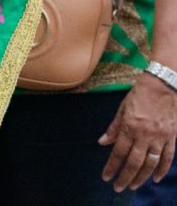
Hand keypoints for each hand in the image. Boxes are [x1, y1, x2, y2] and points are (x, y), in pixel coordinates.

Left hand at [100, 72, 176, 190]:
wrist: (163, 85)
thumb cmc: (140, 94)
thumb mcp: (122, 108)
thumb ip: (114, 127)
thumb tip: (102, 143)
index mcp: (129, 127)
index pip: (118, 152)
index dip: (112, 167)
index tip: (106, 177)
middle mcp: (145, 135)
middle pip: (134, 162)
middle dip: (125, 177)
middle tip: (118, 187)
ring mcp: (160, 137)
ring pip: (150, 163)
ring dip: (141, 177)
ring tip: (133, 186)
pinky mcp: (172, 137)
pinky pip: (167, 158)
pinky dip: (161, 170)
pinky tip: (154, 178)